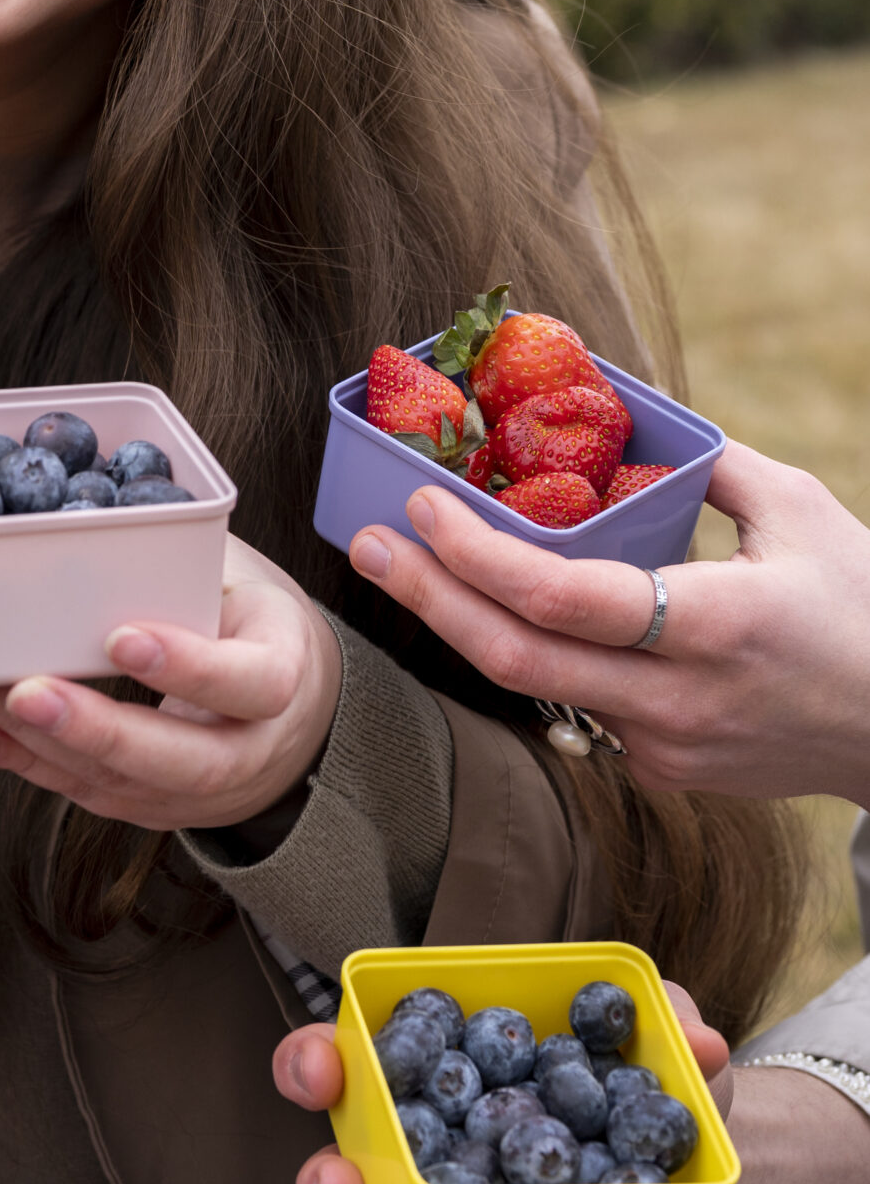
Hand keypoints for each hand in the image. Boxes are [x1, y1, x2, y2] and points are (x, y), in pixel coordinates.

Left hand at [0, 536, 342, 829]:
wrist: (289, 717)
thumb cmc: (253, 628)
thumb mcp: (245, 581)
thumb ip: (187, 563)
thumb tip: (91, 510)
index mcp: (282, 675)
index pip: (252, 684)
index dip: (190, 667)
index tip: (121, 637)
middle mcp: (245, 749)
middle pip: (181, 760)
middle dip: (96, 730)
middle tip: (28, 691)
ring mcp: (195, 791)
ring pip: (120, 782)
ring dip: (40, 741)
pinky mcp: (148, 804)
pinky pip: (83, 790)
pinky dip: (23, 761)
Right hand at [275, 979, 730, 1183]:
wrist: (694, 1160)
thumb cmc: (645, 1073)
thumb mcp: (659, 1038)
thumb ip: (669, 1021)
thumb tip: (697, 1041)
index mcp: (437, 1061)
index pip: (346, 1060)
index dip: (314, 1063)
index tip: (323, 1070)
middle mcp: (430, 1144)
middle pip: (348, 1173)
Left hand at [344, 444, 869, 803]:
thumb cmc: (866, 607)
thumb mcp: (802, 514)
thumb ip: (713, 467)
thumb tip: (631, 413)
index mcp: (717, 623)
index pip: (564, 599)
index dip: (477, 555)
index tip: (421, 504)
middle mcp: (678, 697)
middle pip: (515, 659)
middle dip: (425, 597)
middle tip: (364, 543)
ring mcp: (663, 745)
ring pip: (530, 690)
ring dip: (457, 627)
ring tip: (399, 568)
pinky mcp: (659, 770)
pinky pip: (572, 707)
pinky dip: (525, 655)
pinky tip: (486, 612)